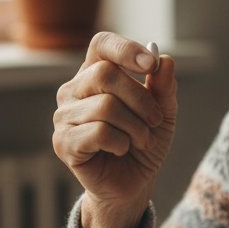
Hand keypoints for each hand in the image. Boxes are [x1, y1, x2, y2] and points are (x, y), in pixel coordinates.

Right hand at [52, 32, 176, 227]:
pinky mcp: (62, 142)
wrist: (133, 183)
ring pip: (104, 106)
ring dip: (135, 126)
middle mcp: (74, 89)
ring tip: (140, 140)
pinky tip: (121, 150)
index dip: (126, 49)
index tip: (151, 65)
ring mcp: (64, 116)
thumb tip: (166, 60)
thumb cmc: (143, 143)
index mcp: (95, 73)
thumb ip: (163, 88)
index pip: (102, 44)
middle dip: (140, 98)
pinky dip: (120, 142)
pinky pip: (97, 132)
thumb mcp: (162, 114)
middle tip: (155, 119)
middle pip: (105, 74)